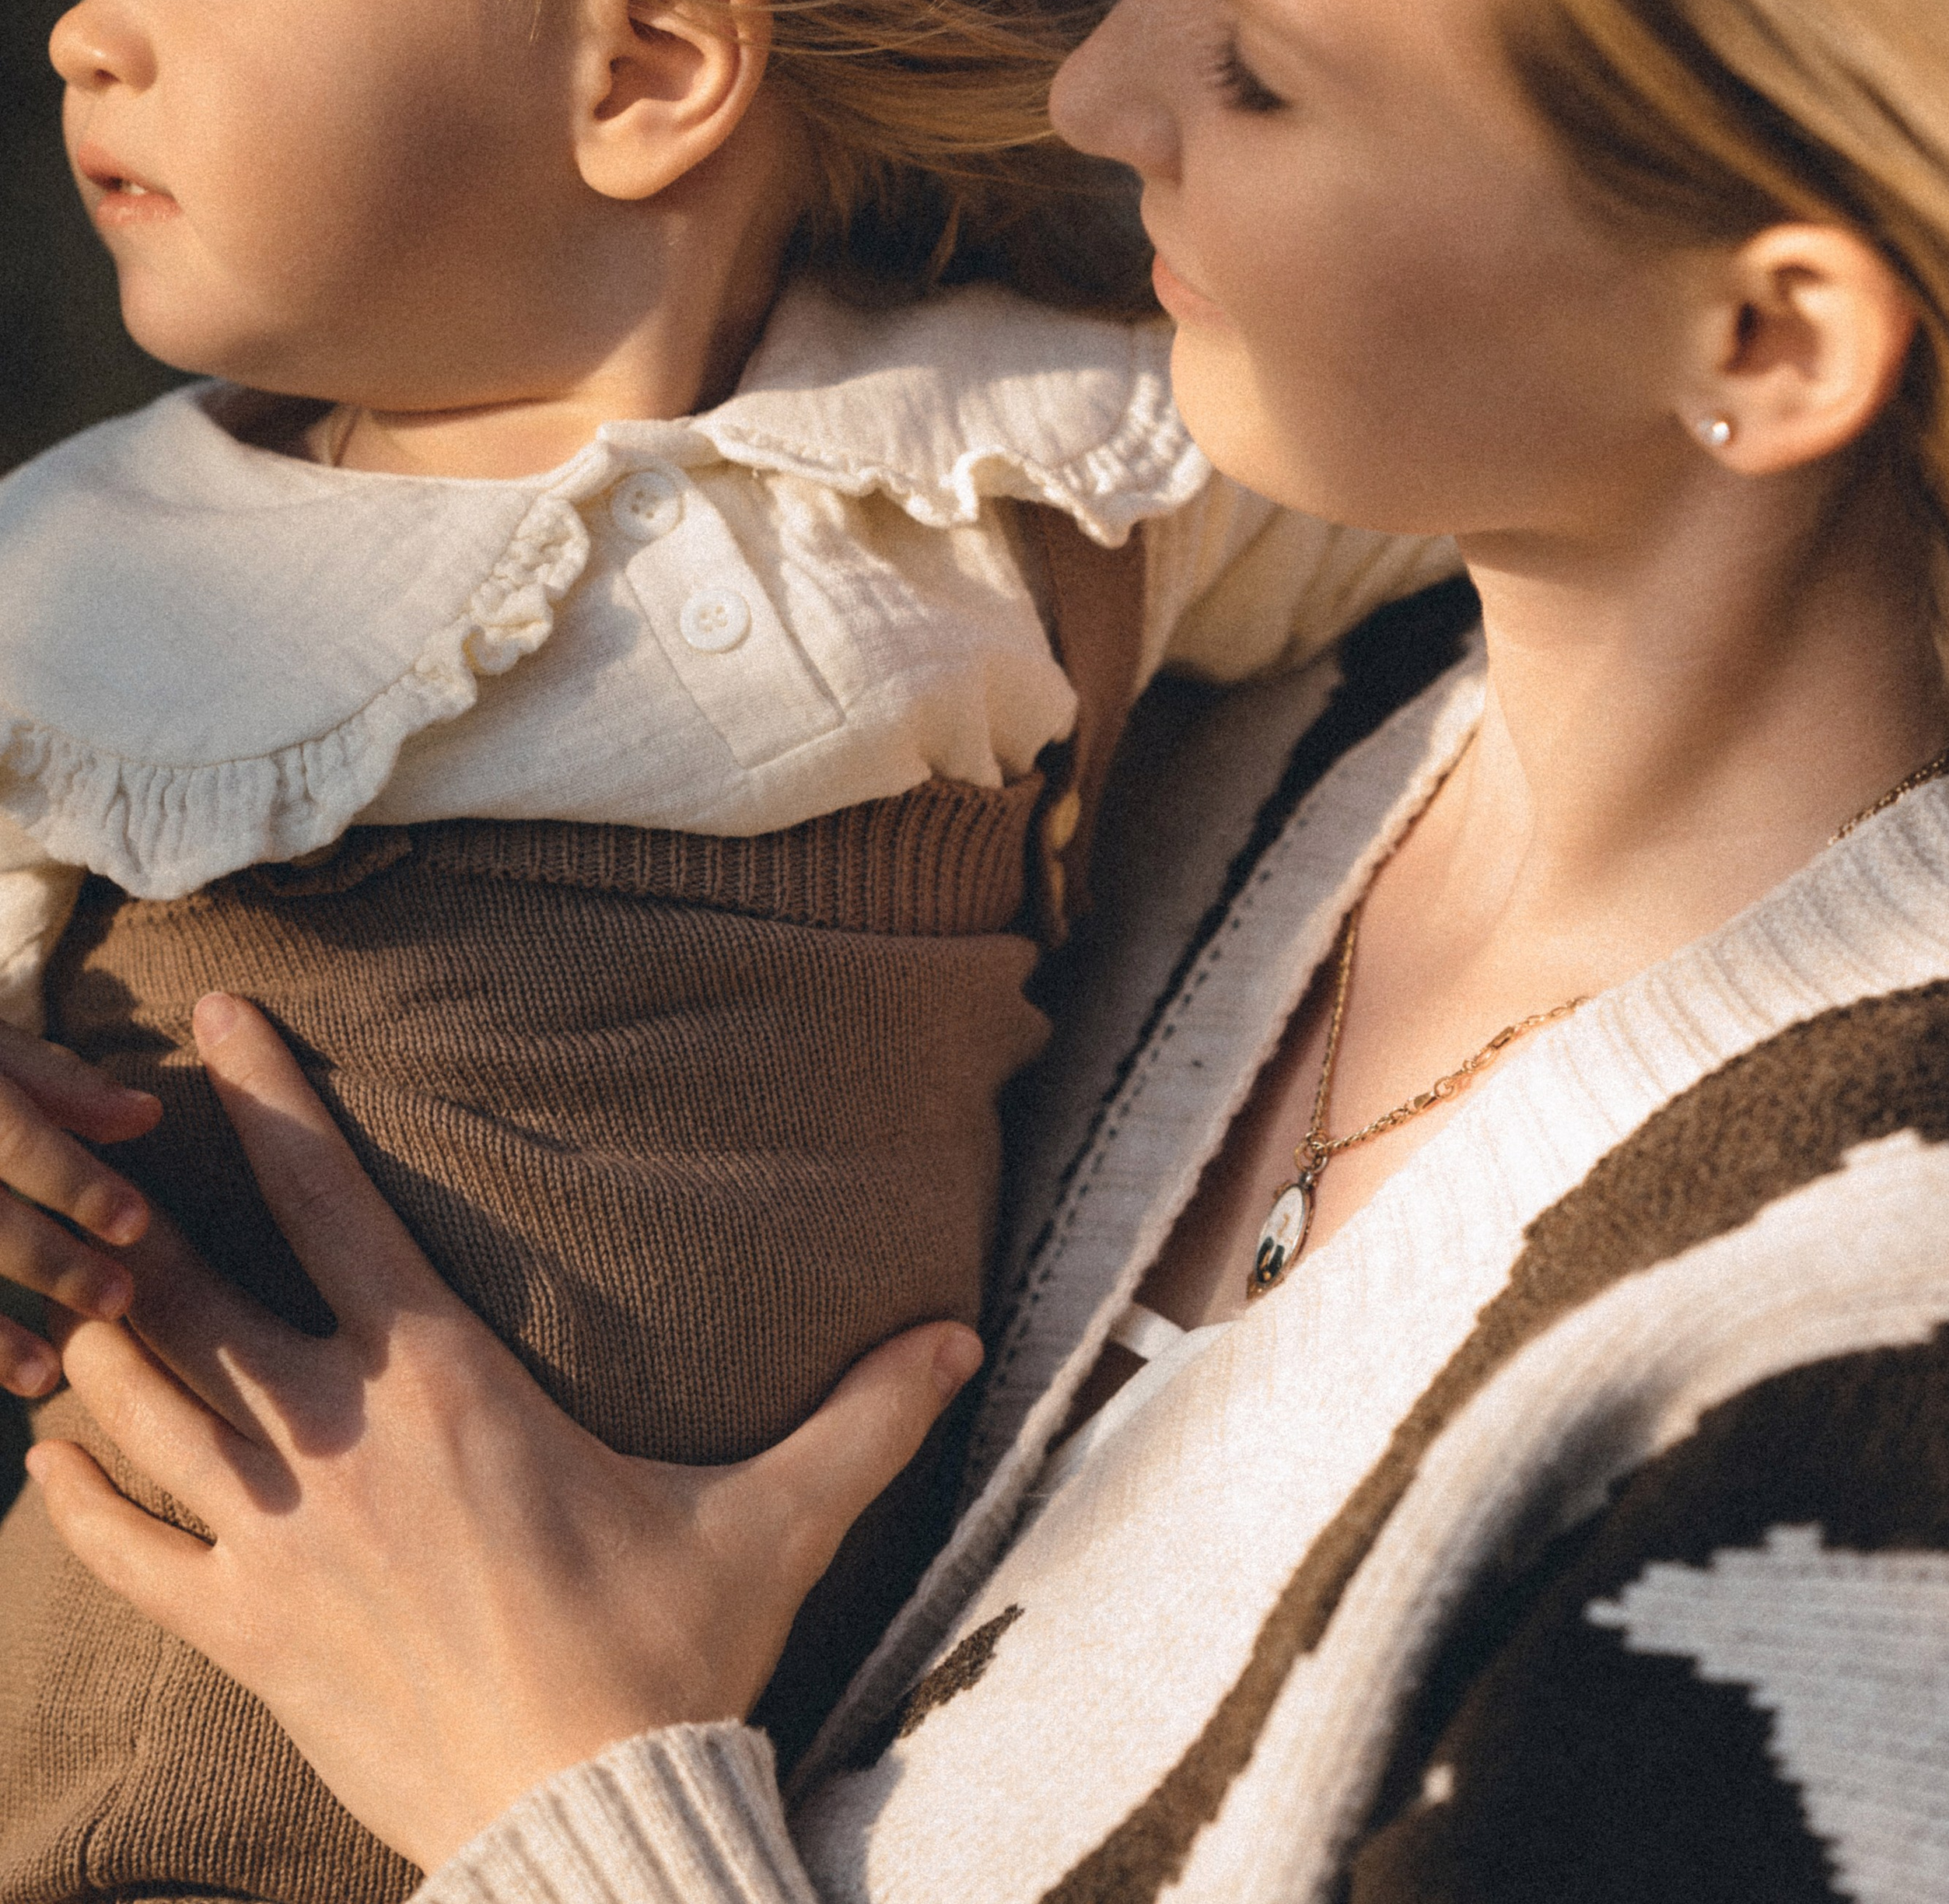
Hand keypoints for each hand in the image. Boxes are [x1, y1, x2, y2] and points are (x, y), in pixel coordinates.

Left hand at [27, 994, 980, 1873]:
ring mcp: (276, 1542)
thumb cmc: (666, 1661)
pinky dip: (75, 1495)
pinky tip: (50, 1453)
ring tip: (73, 1284)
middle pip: (196, 1287)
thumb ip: (864, 1417)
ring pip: (137, 1408)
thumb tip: (963, 1337)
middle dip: (138, 1202)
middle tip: (100, 1140)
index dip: (266, 1096)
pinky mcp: (245, 1636)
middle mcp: (339, 1442)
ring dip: (98, 1338)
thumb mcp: (774, 1522)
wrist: (582, 1828)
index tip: (217, 1019)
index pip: (328, 1200)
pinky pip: (123, 1552)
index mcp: (444, 1383)